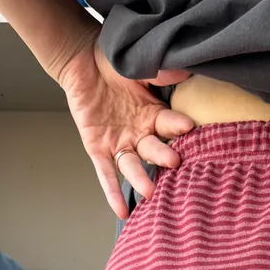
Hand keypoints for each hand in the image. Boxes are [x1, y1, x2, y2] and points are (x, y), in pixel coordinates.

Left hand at [56, 37, 196, 219]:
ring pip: (132, 166)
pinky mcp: (97, 148)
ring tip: (150, 191)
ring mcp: (119, 143)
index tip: (189, 128)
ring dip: (142, 179)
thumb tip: (182, 70)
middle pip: (154, 150)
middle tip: (174, 161)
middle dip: (164, 156)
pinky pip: (106, 174)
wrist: (80, 58)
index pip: (169, 125)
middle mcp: (139, 134)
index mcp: (153, 115)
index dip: (178, 127)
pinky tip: (122, 212)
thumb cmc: (113, 60)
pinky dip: (112, 193)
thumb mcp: (137, 65)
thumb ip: (158, 72)